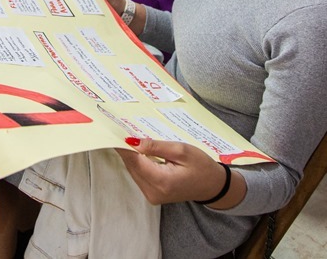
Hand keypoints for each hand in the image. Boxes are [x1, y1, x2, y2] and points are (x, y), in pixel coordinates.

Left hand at [117, 138, 238, 205]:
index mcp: (162, 181)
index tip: (114, 131)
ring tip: (132, 137)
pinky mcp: (152, 195)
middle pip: (132, 166)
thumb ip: (156, 146)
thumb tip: (133, 142)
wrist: (212, 186)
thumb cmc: (201, 166)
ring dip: (132, 155)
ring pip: (133, 171)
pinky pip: (139, 175)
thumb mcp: (181, 150)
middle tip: (122, 129)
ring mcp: (151, 196)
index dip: (123, 146)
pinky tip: (140, 151)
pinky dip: (138, 163)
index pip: (134, 161)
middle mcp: (153, 192)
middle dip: (127, 148)